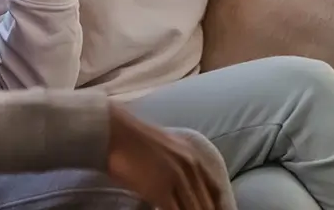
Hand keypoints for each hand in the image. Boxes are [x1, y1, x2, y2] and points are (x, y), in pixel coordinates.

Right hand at [105, 104, 223, 209]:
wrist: (116, 132)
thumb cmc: (135, 139)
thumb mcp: (169, 145)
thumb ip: (182, 162)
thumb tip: (185, 181)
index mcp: (195, 157)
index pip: (216, 191)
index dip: (217, 207)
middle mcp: (191, 169)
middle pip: (206, 204)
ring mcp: (177, 180)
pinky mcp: (161, 191)